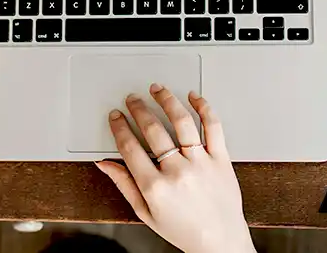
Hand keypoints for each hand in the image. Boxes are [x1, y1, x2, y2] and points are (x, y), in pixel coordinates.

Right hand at [95, 84, 254, 252]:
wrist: (219, 241)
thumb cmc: (184, 230)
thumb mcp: (145, 213)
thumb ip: (124, 184)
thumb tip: (105, 164)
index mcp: (155, 187)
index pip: (130, 147)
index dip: (119, 127)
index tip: (116, 117)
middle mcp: (178, 172)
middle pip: (153, 130)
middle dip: (138, 109)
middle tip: (133, 100)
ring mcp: (201, 163)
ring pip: (182, 122)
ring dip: (167, 101)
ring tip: (158, 90)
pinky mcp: (221, 159)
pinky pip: (213, 127)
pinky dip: (204, 108)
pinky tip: (194, 97)